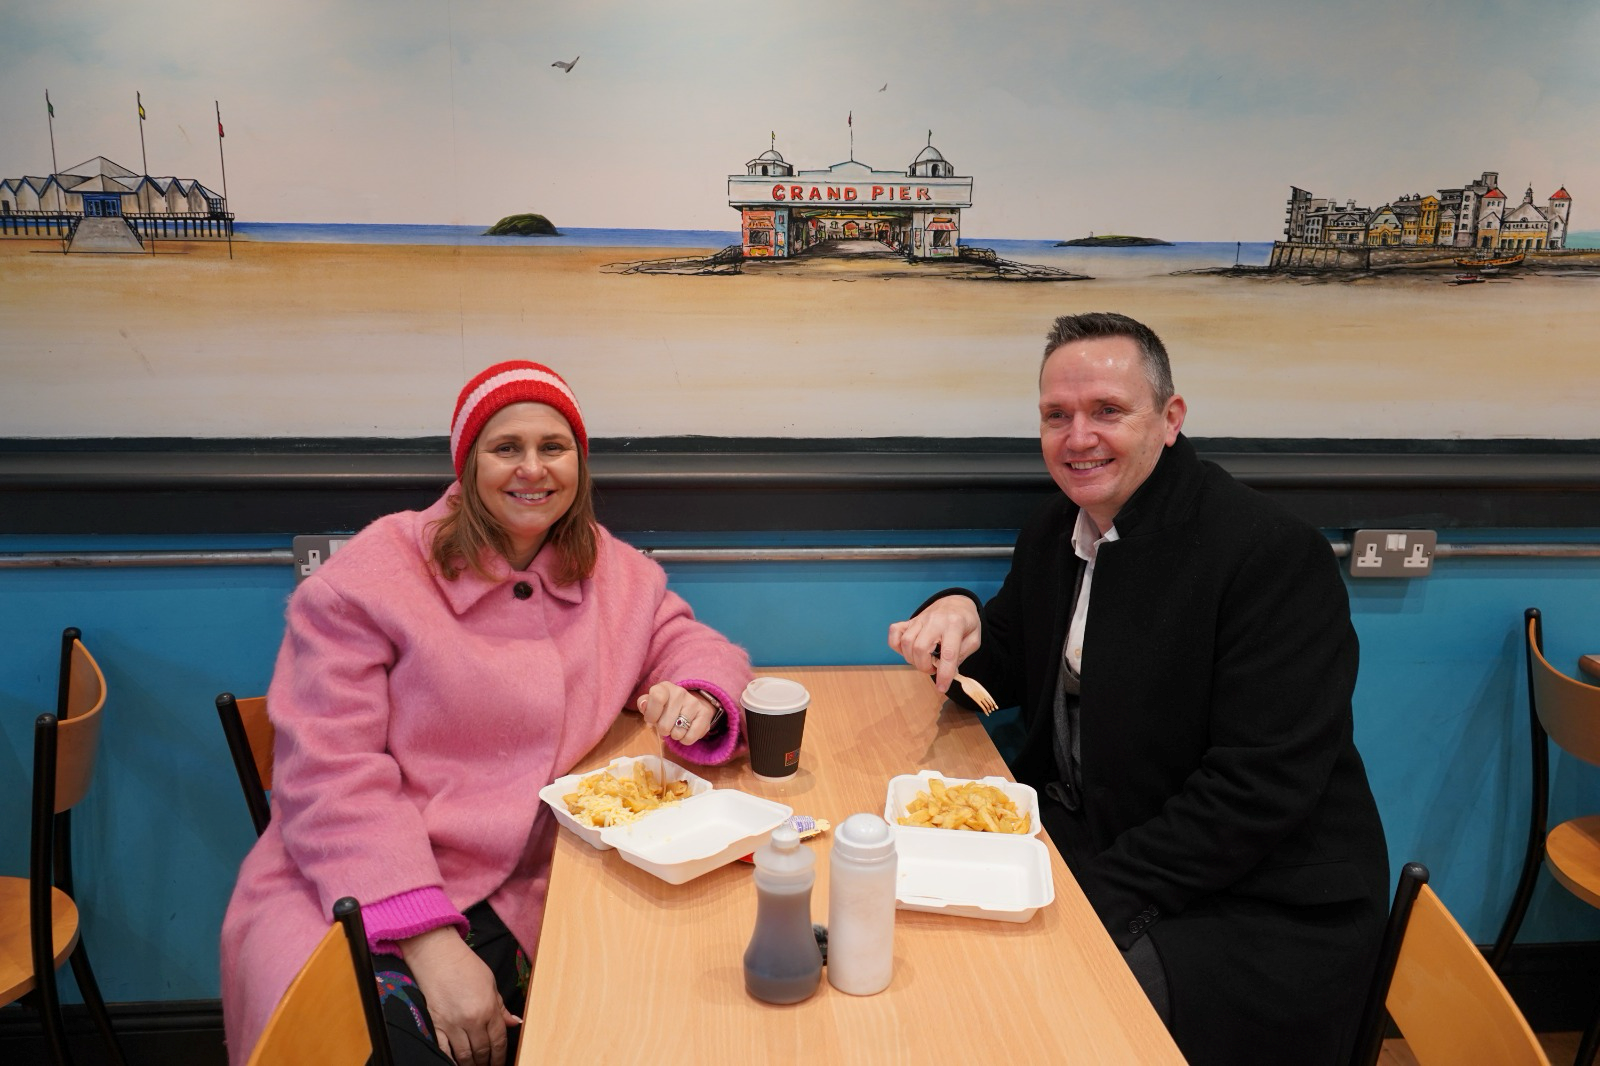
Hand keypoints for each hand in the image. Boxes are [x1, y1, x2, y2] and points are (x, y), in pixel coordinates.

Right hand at [401, 927, 520, 1065]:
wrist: (438, 956)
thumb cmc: (466, 966)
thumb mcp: (491, 983)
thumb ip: (501, 1007)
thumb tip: (514, 1023)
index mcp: (488, 1009)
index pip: (498, 1041)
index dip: (500, 1056)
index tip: (500, 1063)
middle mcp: (472, 1020)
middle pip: (482, 1051)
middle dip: (487, 1062)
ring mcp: (452, 1024)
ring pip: (464, 1055)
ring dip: (471, 1064)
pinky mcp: (436, 1024)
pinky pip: (444, 1049)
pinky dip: (450, 1060)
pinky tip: (455, 1063)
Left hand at [636, 682, 718, 744]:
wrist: (691, 705)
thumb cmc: (666, 707)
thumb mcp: (652, 704)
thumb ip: (644, 704)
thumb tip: (643, 705)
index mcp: (665, 687)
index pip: (657, 698)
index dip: (652, 715)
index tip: (652, 720)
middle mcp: (680, 692)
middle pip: (665, 723)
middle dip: (663, 729)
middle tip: (666, 725)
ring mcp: (694, 702)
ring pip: (677, 732)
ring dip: (674, 735)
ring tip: (676, 728)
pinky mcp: (704, 714)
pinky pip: (690, 737)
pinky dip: (685, 740)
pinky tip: (685, 732)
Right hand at [887, 595, 980, 693]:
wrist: (955, 602)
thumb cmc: (966, 622)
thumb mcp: (974, 638)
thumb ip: (963, 655)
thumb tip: (949, 671)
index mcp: (955, 624)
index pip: (948, 653)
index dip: (944, 673)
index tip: (943, 688)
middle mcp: (935, 621)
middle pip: (920, 648)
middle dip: (924, 666)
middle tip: (933, 669)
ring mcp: (919, 619)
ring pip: (906, 642)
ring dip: (912, 659)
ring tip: (924, 661)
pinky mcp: (909, 621)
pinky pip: (894, 632)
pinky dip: (896, 646)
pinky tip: (909, 651)